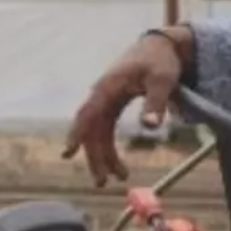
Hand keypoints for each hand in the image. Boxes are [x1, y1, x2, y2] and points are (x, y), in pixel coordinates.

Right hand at [61, 29, 190, 187]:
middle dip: (94, 156)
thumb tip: (150, 128)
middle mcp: (102, 95)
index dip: (77, 133)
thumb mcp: (162, 80)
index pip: (88, 113)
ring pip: (98, 132)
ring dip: (103, 155)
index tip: (68, 152)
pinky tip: (113, 163)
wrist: (161, 47)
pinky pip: (105, 129)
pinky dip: (108, 146)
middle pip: (91, 129)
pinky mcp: (112, 105)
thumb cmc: (161, 62)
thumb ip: (155, 103)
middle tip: (102, 182)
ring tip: (118, 177)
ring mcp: (105, 100)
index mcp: (108, 87)